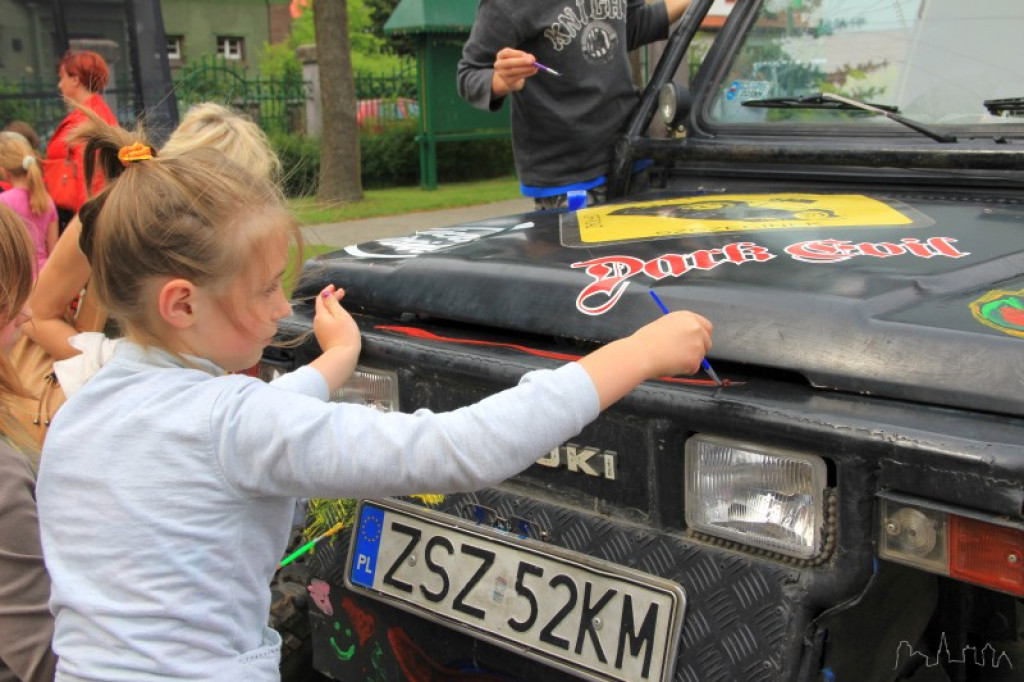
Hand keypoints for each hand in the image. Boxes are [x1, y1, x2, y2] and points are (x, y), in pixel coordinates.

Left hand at [311, 285, 360, 393]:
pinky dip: (332, 317)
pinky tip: (338, 318)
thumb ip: (332, 303)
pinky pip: (326, 323)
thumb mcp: (341, 315)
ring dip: (331, 308)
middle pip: (322, 307)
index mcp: (321, 315)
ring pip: (324, 315)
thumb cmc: (345, 335)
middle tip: (341, 293)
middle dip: (330, 298)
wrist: (343, 357)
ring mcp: (320, 332)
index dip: (327, 291)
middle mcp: (317, 323)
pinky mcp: (324, 339)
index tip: (335, 286)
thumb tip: (325, 293)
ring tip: (341, 303)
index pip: (320, 299)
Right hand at [492, 47, 538, 95]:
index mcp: (501, 55)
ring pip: (515, 71)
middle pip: (509, 63)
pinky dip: (527, 73)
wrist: (508, 78)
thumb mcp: (518, 57)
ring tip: (535, 67)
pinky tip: (533, 71)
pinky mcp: (508, 81)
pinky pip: (518, 77)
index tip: (526, 54)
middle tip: (532, 61)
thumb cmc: (515, 63)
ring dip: (526, 69)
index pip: (507, 53)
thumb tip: (532, 58)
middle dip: (522, 62)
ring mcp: (502, 74)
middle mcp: (499, 64)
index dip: (517, 53)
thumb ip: (525, 56)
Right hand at [577, 310, 712, 408]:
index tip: (695, 343)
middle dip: (698, 349)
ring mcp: (697, 345)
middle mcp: (696, 328)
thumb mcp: (666, 324)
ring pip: (700, 356)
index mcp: (687, 317)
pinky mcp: (695, 360)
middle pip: (707, 342)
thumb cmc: (646, 340)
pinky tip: (671, 365)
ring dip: (689, 360)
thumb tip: (687, 339)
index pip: (706, 326)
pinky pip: (693, 368)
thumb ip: (680, 329)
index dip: (701, 336)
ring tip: (670, 359)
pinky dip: (684, 370)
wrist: (641, 353)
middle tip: (682, 355)